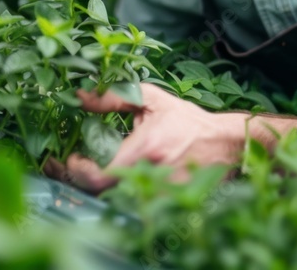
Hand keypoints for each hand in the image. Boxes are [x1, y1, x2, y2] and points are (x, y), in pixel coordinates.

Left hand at [44, 83, 244, 193]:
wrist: (224, 143)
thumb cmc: (187, 121)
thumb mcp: (152, 100)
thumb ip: (115, 97)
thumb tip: (81, 96)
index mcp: (146, 149)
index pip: (100, 176)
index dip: (78, 171)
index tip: (72, 157)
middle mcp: (151, 175)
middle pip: (102, 191)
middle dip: (81, 178)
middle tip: (72, 163)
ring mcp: (159, 192)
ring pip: (115, 198)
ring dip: (98, 184)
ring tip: (88, 167)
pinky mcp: (165, 201)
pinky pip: (132, 200)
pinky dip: (118, 190)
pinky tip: (112, 176)